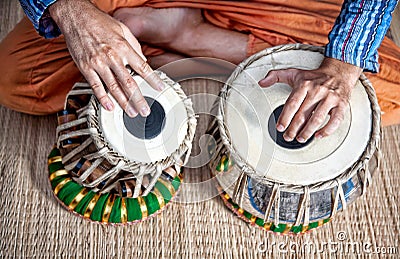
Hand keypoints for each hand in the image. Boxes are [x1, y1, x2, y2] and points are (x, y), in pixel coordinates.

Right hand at [49, 0, 164, 116]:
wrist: (76, 16)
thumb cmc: (100, 22)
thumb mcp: (123, 29)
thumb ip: (134, 46)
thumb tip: (143, 61)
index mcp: (124, 47)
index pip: (143, 67)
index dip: (153, 79)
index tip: (160, 88)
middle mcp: (112, 57)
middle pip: (129, 83)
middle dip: (138, 99)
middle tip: (145, 111)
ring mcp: (98, 64)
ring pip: (114, 88)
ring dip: (124, 103)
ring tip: (131, 112)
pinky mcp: (85, 68)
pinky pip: (96, 86)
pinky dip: (103, 98)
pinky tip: (110, 107)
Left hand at [258, 57, 361, 142]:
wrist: (339, 71)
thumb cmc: (315, 76)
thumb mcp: (294, 73)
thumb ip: (275, 76)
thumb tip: (262, 82)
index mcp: (304, 84)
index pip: (292, 104)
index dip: (285, 117)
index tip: (280, 127)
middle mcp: (318, 91)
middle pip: (303, 114)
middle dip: (294, 129)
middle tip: (288, 136)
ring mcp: (330, 98)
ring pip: (317, 119)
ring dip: (307, 132)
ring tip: (300, 138)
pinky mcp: (341, 104)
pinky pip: (335, 120)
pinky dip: (327, 130)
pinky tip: (318, 135)